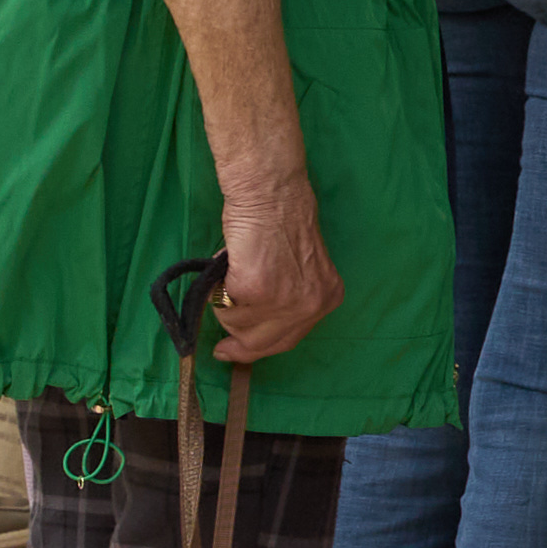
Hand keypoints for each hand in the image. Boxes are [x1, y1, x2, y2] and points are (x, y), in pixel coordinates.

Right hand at [214, 179, 343, 362]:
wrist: (272, 196)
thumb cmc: (281, 224)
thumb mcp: (300, 270)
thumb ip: (287, 298)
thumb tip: (254, 328)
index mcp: (326, 298)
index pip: (289, 339)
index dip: (261, 348)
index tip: (237, 352)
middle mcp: (312, 304)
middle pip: (265, 344)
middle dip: (239, 345)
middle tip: (221, 348)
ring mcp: (285, 300)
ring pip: (238, 326)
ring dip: (227, 306)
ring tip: (234, 275)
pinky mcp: (256, 291)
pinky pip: (225, 307)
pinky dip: (220, 291)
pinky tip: (231, 268)